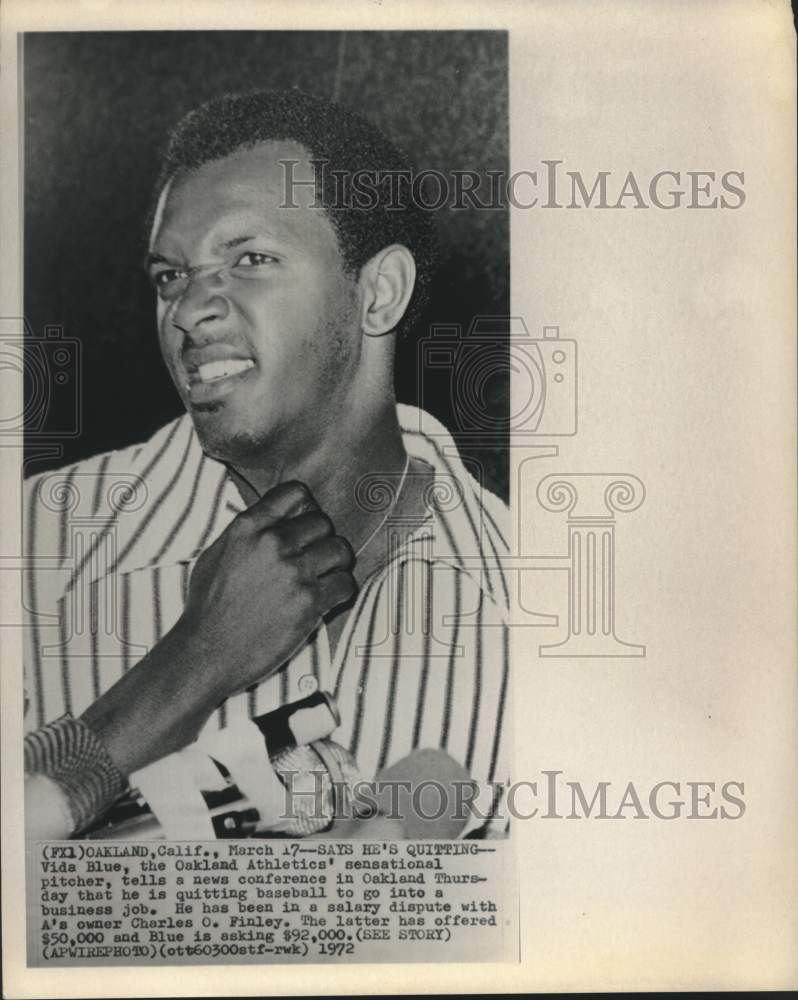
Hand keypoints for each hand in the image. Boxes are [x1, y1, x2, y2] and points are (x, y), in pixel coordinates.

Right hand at [81, 481, 354, 775]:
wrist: (207, 651)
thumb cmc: (209, 606)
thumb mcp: (218, 552)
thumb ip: (249, 530)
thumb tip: (276, 516)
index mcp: (248, 526)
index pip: (296, 492)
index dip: (306, 508)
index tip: (305, 526)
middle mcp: (272, 543)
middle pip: (323, 522)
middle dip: (321, 540)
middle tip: (313, 560)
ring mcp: (293, 572)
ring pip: (340, 549)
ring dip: (336, 564)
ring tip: (323, 578)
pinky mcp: (310, 601)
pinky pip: (346, 583)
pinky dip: (341, 591)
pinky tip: (326, 599)